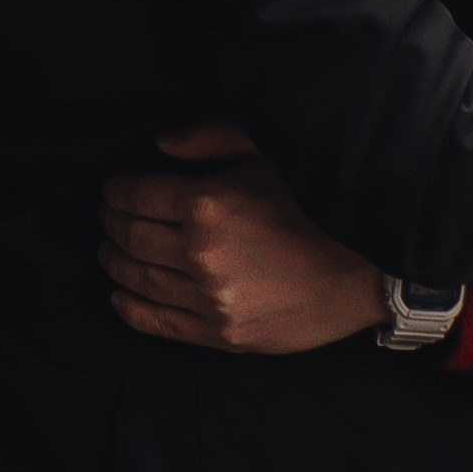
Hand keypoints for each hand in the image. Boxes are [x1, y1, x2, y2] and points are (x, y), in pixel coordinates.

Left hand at [98, 122, 387, 353]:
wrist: (365, 268)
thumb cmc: (316, 201)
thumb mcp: (266, 149)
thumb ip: (208, 136)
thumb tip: (160, 144)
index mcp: (207, 203)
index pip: (138, 195)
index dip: (117, 190)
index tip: (112, 187)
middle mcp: (200, 255)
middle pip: (132, 238)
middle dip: (112, 223)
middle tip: (106, 215)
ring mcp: (210, 300)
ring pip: (140, 281)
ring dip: (115, 263)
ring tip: (108, 250)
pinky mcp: (223, 335)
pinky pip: (161, 324)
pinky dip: (131, 310)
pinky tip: (119, 297)